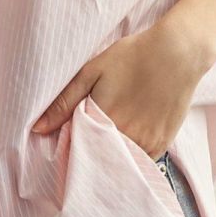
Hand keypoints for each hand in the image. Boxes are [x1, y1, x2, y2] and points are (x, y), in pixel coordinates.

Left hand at [29, 20, 215, 160]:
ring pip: (119, 163)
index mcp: (101, 120)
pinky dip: (130, 156)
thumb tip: (37, 129)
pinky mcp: (162, 144)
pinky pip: (140, 161)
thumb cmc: (133, 56)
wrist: (178, 53)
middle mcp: (123, 136)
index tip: (66, 142)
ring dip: (109, 157)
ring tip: (107, 141)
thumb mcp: (92, 72)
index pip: (76, 148)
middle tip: (87, 141)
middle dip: (89, 155)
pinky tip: (127, 141)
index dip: (69, 146)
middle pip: (97, 158)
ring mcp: (145, 143)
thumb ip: (64, 102)